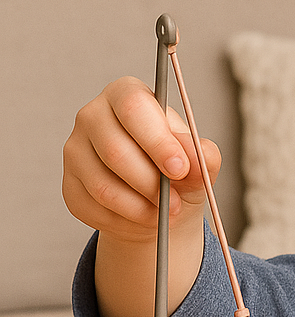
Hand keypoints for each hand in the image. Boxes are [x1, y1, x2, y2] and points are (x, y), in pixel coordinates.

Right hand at [62, 76, 217, 242]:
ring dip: (140, 207)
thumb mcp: (198, 163)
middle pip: (114, 150)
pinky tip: (142, 217)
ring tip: (164, 212)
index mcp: (127, 96)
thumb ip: (202, 156)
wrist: (160, 205)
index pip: (133, 107)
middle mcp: (93, 116)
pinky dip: (125, 220)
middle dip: (151, 183)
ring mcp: (76, 150)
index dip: (157, 141)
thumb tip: (198, 156)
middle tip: (175, 203)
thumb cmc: (178, 173)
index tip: (180, 169)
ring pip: (102, 185)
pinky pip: (94, 207)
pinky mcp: (70, 185)